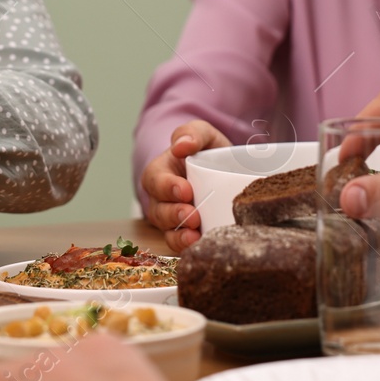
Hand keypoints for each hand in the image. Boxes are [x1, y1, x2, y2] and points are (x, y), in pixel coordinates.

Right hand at [139, 120, 231, 252]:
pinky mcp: (186, 234)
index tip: (186, 190)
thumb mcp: (202, 134)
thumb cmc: (205, 151)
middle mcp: (161, 199)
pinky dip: (188, 247)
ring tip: (194, 237)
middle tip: (192, 216)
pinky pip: (181, 245)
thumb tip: (181, 146)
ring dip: (180, 236)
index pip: (156, 180)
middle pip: (159, 211)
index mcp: (160, 172)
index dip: (168, 187)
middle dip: (174, 215)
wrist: (224, 169)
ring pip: (168, 231)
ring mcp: (172, 219)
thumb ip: (192, 133)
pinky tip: (200, 245)